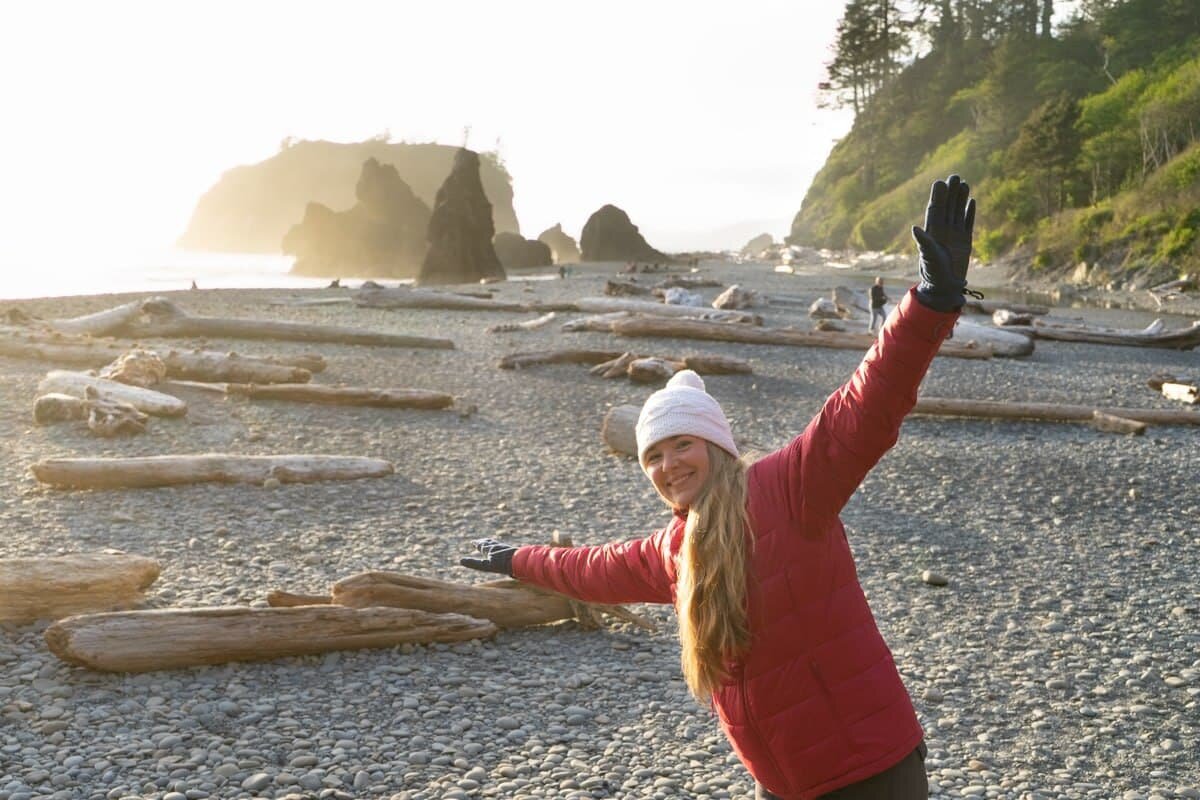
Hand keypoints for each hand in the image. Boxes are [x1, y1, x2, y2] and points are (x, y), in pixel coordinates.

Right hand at [459, 537, 517, 575]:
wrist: (523, 561)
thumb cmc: (503, 564)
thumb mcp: (486, 566)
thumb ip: (474, 563)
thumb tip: (460, 560)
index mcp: (491, 549)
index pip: (483, 545)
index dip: (478, 544)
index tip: (473, 541)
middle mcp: (499, 547)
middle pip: (491, 544)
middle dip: (485, 542)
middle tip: (482, 540)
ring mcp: (508, 549)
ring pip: (499, 546)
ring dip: (494, 545)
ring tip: (493, 545)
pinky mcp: (515, 553)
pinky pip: (507, 550)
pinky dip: (503, 550)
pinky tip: (507, 553)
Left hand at [912, 174, 975, 311]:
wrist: (944, 285)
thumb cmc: (933, 271)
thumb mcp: (928, 256)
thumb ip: (923, 242)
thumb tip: (914, 228)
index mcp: (932, 232)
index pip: (935, 210)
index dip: (938, 197)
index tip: (940, 183)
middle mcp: (942, 231)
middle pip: (947, 207)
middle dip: (951, 193)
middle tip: (955, 176)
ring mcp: (954, 235)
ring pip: (958, 212)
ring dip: (961, 199)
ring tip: (964, 183)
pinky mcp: (965, 241)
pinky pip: (968, 223)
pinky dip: (970, 213)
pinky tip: (972, 200)